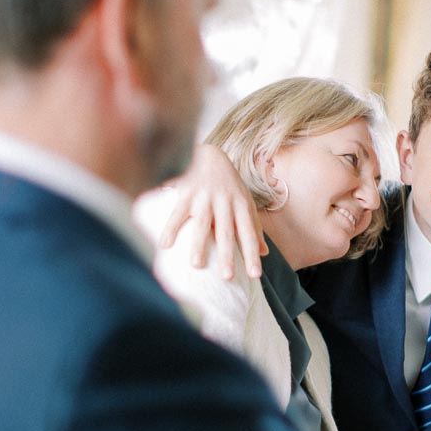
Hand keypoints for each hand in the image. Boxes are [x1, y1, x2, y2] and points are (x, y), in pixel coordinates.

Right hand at [159, 144, 267, 280]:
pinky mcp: (186, 191)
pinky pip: (177, 212)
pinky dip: (171, 228)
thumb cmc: (230, 183)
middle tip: (227, 277)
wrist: (209, 153)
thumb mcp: (246, 201)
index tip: (255, 274)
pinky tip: (165, 245)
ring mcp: (204, 196)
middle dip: (227, 254)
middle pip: (226, 231)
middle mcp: (224, 201)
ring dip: (199, 244)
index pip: (248, 233)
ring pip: (202, 223)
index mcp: (241, 205)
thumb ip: (254, 226)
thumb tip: (264, 252)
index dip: (252, 253)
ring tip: (197, 265)